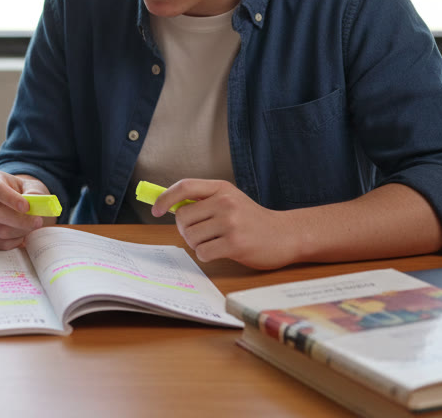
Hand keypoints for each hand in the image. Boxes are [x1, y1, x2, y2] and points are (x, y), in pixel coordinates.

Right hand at [0, 171, 51, 249]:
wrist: (19, 204)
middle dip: (20, 220)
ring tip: (31, 227)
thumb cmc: (24, 194)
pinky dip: (15, 242)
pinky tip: (21, 234)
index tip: (26, 208)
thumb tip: (37, 205)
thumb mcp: (33, 188)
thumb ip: (35, 194)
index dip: (10, 199)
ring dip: (20, 232)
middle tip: (38, 222)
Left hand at [153, 179, 296, 269]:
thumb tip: (168, 205)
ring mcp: (231, 223)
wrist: (286, 235)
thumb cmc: (253, 220)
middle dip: (185, 230)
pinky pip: (202, 252)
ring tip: (215, 241)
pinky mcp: (235, 244)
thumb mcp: (230, 200)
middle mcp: (225, 202)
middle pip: (182, 217)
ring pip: (191, 236)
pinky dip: (206, 255)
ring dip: (197, 244)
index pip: (184, 186)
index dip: (165, 198)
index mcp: (222, 188)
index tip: (155, 209)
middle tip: (200, 233)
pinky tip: (220, 251)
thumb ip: (204, 200)